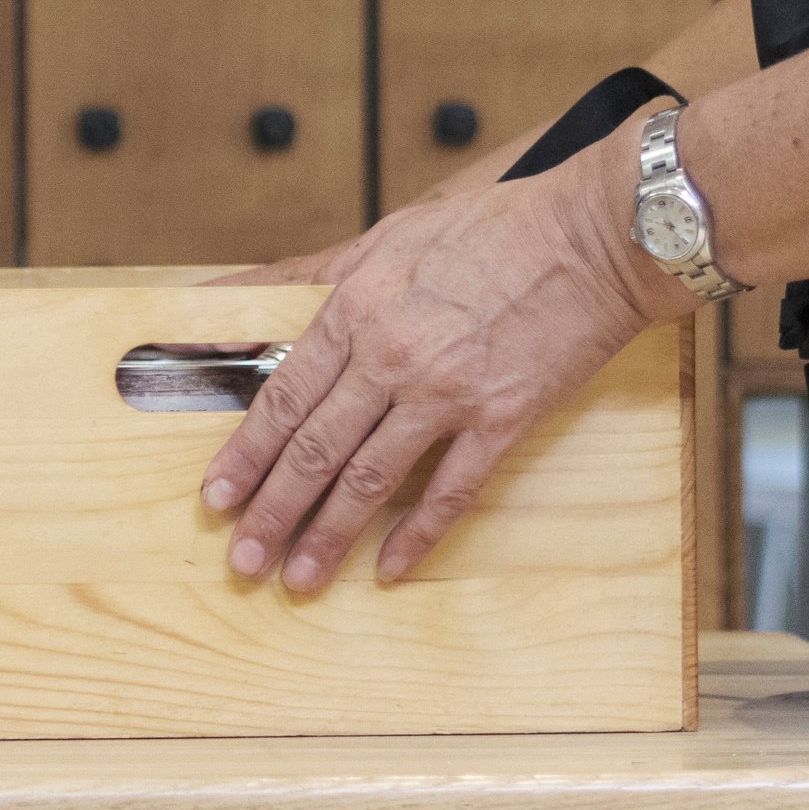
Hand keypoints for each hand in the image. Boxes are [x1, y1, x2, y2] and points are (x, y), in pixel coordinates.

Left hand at [199, 148, 666, 590]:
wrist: (593, 237)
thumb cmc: (489, 230)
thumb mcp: (380, 240)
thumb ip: (299, 278)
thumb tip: (217, 295)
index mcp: (356, 309)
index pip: (283, 399)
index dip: (244, 456)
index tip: (216, 498)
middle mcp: (391, 356)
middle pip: (315, 450)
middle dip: (271, 513)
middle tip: (242, 562)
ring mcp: (448, 392)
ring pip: (370, 480)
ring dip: (329, 537)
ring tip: (299, 579)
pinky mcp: (502, 419)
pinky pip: (451, 491)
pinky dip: (417, 535)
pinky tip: (388, 569)